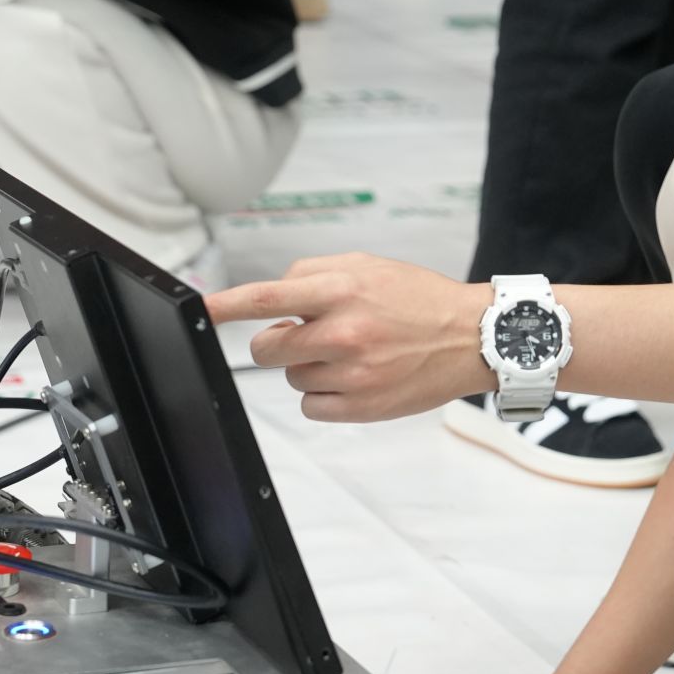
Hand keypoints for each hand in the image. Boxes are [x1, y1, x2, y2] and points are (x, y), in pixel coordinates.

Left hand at [206, 254, 492, 421]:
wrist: (473, 337)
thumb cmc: (420, 299)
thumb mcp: (368, 266)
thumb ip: (315, 274)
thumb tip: (273, 299)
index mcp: (342, 290)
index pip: (268, 298)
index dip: (226, 305)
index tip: (201, 311)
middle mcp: (344, 332)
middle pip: (268, 349)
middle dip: (278, 343)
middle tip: (310, 336)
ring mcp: (352, 374)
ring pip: (292, 377)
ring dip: (310, 367)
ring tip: (353, 354)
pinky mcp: (362, 407)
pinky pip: (312, 406)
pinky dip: (326, 394)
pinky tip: (356, 378)